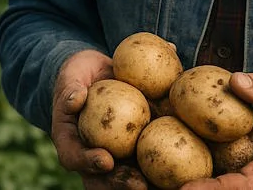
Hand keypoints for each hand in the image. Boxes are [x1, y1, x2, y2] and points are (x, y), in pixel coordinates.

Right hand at [51, 50, 151, 188]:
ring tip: (162, 186)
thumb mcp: (71, 76)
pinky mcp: (134, 147)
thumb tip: (76, 98)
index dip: (88, 163)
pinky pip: (147, 159)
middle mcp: (91, 153)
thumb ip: (71, 87)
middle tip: (138, 185)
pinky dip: (161, 168)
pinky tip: (181, 171)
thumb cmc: (79, 75)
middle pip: (102, 178)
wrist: (97, 73)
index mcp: (70, 140)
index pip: (73, 157)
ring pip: (126, 176)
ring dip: (142, 183)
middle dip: (120, 184)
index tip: (106, 160)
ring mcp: (113, 153)